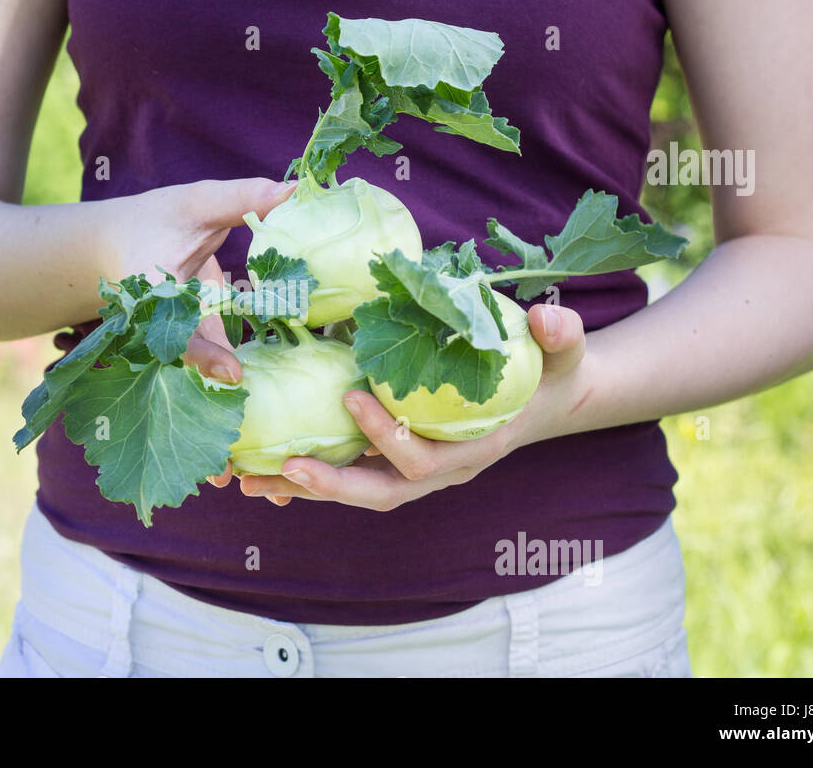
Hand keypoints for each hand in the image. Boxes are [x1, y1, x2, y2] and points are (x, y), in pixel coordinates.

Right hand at [106, 177, 296, 492]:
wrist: (109, 241)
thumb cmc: (150, 218)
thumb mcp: (193, 203)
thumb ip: (242, 197)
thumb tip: (297, 187)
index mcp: (154, 299)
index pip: (182, 333)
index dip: (206, 355)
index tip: (234, 377)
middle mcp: (159, 332)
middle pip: (184, 386)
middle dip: (201, 426)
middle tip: (222, 473)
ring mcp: (172, 344)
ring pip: (193, 393)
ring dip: (209, 432)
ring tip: (229, 482)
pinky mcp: (189, 344)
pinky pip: (203, 380)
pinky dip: (218, 411)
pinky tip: (238, 452)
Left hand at [237, 304, 590, 509]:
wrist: (547, 400)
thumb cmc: (549, 373)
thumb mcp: (563, 353)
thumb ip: (559, 337)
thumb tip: (548, 317)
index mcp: (473, 450)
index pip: (424, 459)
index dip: (387, 436)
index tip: (351, 396)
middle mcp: (442, 471)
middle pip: (381, 494)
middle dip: (330, 486)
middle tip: (282, 466)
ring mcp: (418, 473)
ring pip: (356, 493)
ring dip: (304, 490)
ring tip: (249, 479)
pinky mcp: (396, 463)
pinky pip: (350, 477)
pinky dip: (309, 477)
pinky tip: (264, 465)